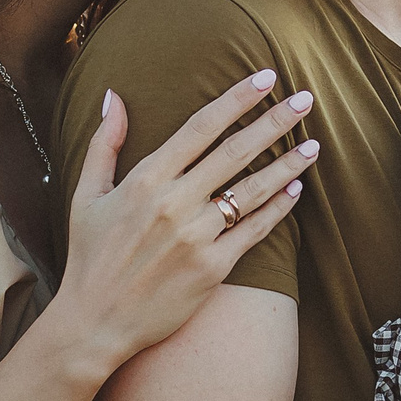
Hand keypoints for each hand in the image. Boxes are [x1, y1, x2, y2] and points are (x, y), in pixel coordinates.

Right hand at [51, 72, 318, 364]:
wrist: (94, 322)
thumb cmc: (89, 256)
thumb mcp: (86, 195)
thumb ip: (104, 143)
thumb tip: (113, 96)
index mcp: (146, 179)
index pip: (201, 126)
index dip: (236, 99)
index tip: (266, 78)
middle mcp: (175, 203)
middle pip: (236, 151)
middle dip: (275, 122)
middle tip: (306, 99)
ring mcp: (196, 237)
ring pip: (253, 190)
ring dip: (288, 164)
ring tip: (314, 144)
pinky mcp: (212, 268)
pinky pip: (254, 231)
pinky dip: (278, 208)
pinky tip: (296, 189)